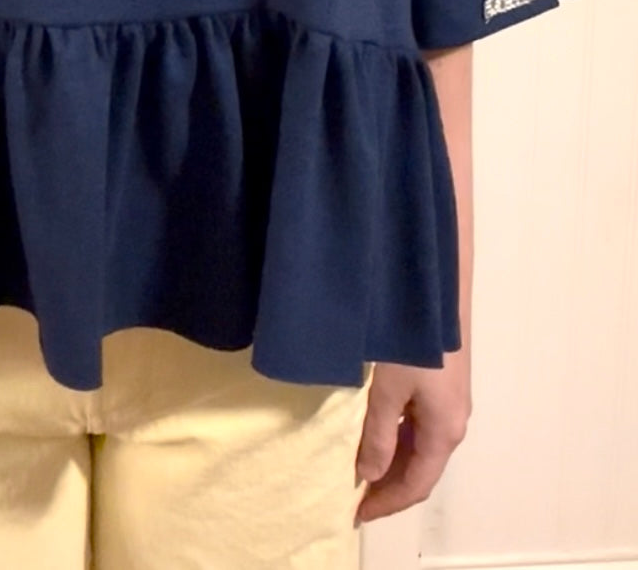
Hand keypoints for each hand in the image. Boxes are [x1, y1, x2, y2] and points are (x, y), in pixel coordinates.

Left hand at [353, 348, 471, 524]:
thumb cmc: (412, 342)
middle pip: (421, 468)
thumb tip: (368, 476)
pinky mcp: (443, 383)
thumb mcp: (387, 391)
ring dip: (392, 460)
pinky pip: (420, 423)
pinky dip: (398, 437)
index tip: (355, 514)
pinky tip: (376, 431)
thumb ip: (377, 435)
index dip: (386, 503)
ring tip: (358, 466)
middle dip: (388, 485)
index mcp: (444, 431)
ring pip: (420, 445)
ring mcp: (451, 402)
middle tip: (352, 494)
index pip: (416, 485)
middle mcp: (453, 422)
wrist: (437, 290)